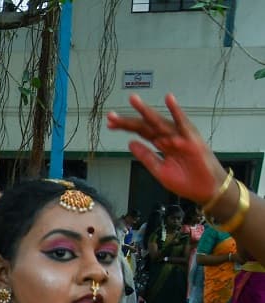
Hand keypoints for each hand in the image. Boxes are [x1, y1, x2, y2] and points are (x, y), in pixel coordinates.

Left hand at [107, 93, 224, 205]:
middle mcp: (169, 137)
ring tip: (133, 101)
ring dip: (146, 111)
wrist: (205, 190)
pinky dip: (176, 111)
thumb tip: (130, 143)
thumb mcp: (160, 171)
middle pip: (146, 125)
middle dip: (128, 120)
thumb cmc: (186, 181)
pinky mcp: (192, 139)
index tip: (109, 123)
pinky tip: (169, 99)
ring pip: (160, 121)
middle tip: (111, 116)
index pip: (140, 131)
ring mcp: (180, 137)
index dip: (125, 127)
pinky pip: (183, 123)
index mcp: (161, 144)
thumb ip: (146, 157)